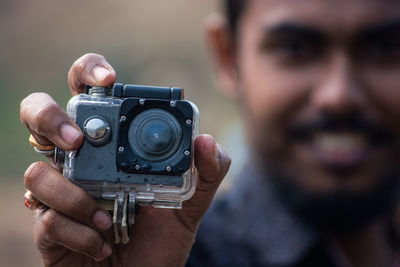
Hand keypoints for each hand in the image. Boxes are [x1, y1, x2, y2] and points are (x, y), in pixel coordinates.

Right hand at [20, 53, 230, 266]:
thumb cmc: (160, 241)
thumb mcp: (191, 206)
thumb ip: (207, 174)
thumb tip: (206, 142)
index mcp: (111, 145)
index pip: (90, 93)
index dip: (90, 72)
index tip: (109, 80)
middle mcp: (80, 160)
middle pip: (40, 114)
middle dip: (49, 117)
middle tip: (78, 141)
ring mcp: (59, 191)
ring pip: (37, 171)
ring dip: (74, 196)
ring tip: (108, 217)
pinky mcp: (47, 224)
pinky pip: (47, 217)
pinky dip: (80, 231)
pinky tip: (102, 242)